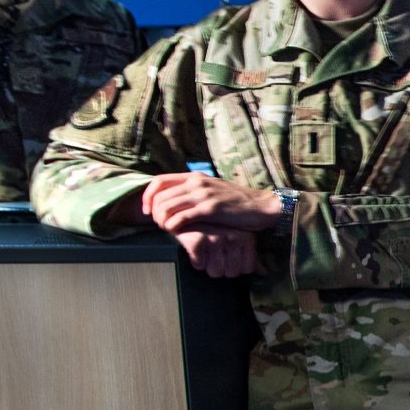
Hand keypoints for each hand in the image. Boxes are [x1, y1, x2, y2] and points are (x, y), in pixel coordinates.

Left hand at [142, 172, 282, 233]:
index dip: (147, 196)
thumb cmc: (238, 203)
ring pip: (167, 208)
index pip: (159, 182)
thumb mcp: (214, 189)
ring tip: (167, 230)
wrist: (262, 206)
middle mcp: (197, 182)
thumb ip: (195, 191)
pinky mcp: (211, 209)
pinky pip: (181, 218)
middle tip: (159, 225)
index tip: (147, 210)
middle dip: (154, 213)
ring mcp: (204, 195)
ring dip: (162, 221)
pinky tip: (176, 232)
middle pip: (159, 197)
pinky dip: (173, 227)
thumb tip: (174, 201)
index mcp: (195, 176)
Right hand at [176, 228, 259, 277]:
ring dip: (208, 266)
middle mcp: (233, 237)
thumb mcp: (237, 238)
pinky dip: (195, 261)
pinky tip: (196, 248)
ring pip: (215, 272)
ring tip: (206, 250)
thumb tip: (263, 272)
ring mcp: (216, 238)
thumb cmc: (214, 228)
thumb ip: (250, 256)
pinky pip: (199, 265)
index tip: (227, 256)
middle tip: (213, 253)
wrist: (186, 214)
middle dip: (220, 268)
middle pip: (231, 273)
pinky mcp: (198, 241)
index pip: (246, 270)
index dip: (235, 267)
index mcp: (246, 237)